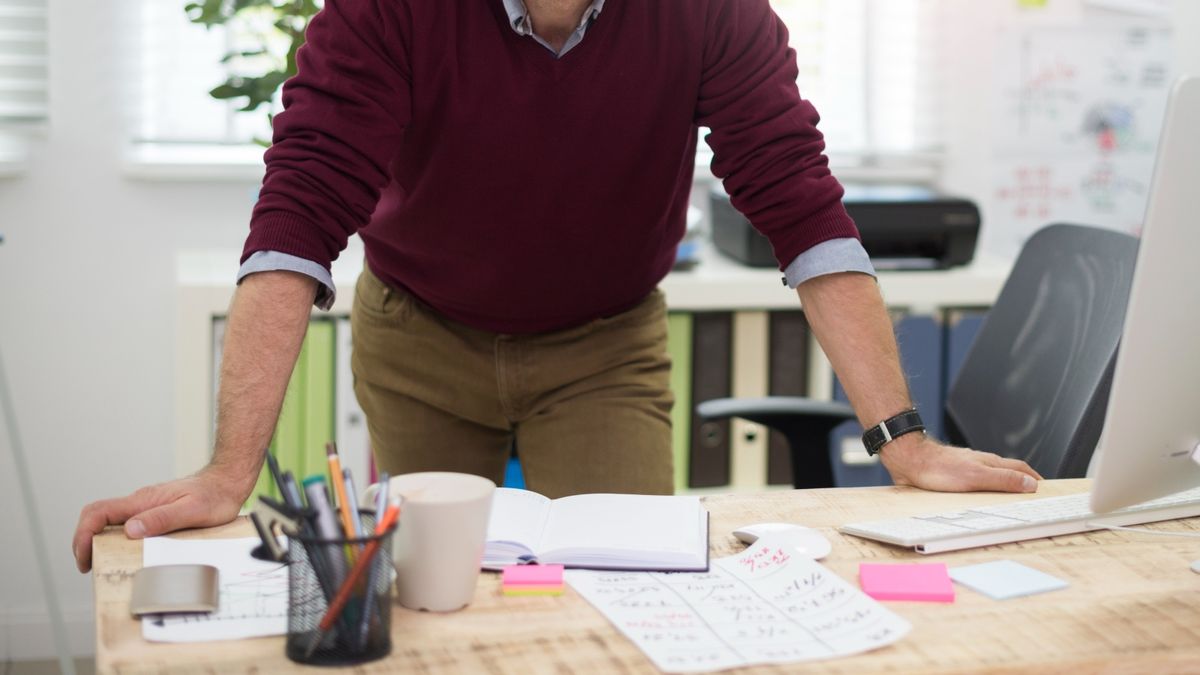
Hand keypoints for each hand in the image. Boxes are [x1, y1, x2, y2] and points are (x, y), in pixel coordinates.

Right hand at [72, 466, 250, 572]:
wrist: (228, 481)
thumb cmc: (215, 496)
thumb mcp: (191, 511)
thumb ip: (161, 519)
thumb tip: (130, 530)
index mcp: (143, 501)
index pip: (98, 512)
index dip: (83, 535)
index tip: (84, 558)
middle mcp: (140, 502)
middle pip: (98, 518)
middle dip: (86, 542)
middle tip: (90, 566)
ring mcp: (147, 506)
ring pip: (112, 522)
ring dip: (101, 542)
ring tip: (104, 564)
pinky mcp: (156, 512)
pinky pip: (129, 525)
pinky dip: (119, 541)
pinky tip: (129, 554)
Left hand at [879, 433, 1042, 492]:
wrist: (910, 460)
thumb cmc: (939, 468)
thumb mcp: (976, 477)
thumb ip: (1003, 480)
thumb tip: (1030, 484)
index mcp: (990, 462)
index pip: (1020, 468)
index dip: (1034, 478)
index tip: (1046, 487)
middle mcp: (981, 462)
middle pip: (1008, 469)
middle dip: (1023, 479)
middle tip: (1034, 491)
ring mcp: (967, 466)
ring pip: (992, 473)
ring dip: (1005, 482)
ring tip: (1012, 493)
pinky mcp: (953, 472)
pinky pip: (976, 479)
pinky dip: (986, 486)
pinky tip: (980, 493)